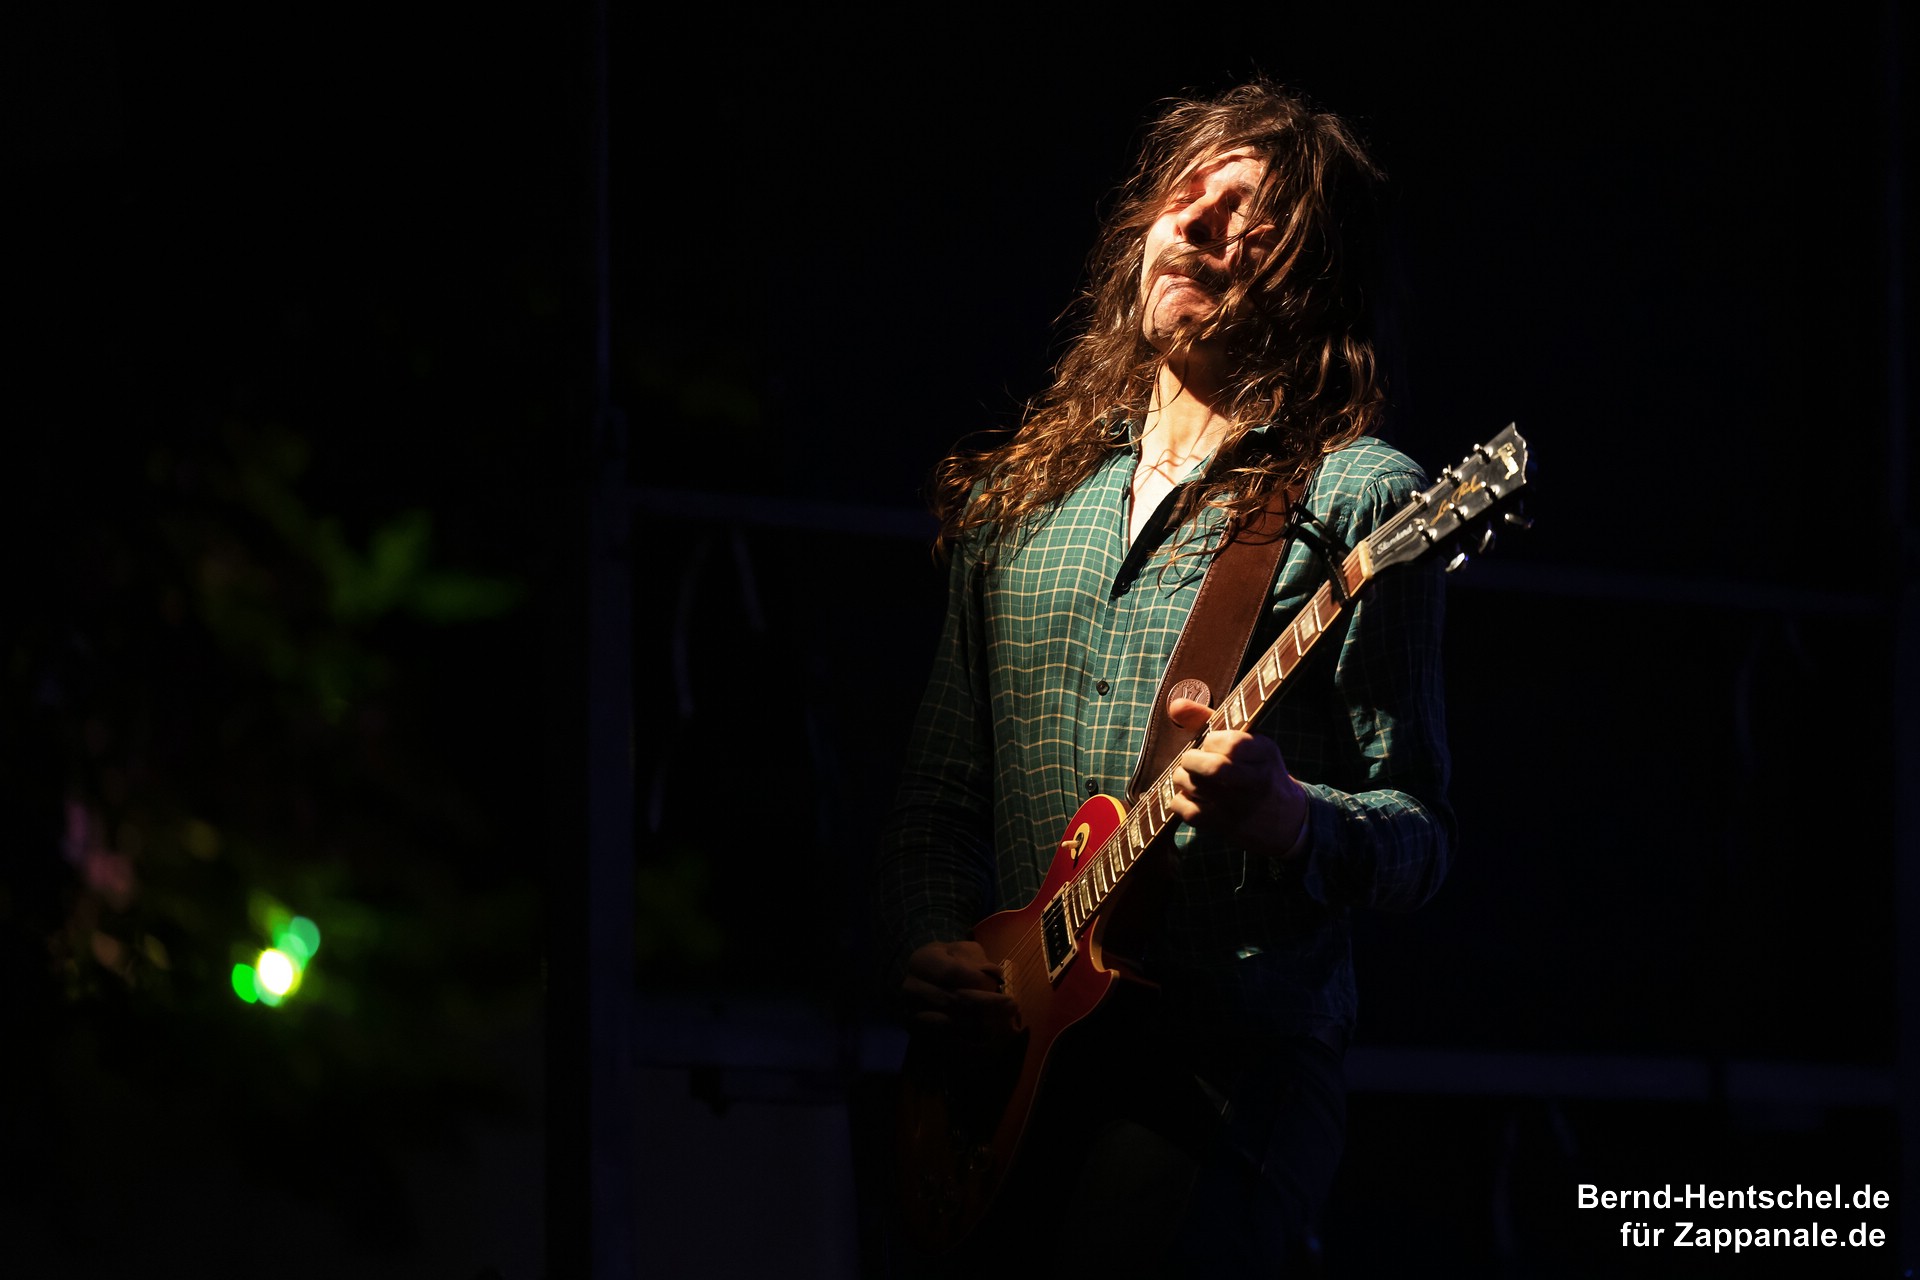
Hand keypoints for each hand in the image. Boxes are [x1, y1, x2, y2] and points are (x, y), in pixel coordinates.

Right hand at [901, 940, 1017, 1036]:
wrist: (927, 979)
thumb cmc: (951, 962)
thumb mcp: (964, 952)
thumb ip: (978, 961)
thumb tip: (993, 975)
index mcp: (921, 961)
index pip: (950, 974)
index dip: (978, 982)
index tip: (1003, 987)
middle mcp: (911, 988)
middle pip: (951, 1001)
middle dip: (986, 1005)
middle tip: (1012, 1007)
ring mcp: (912, 1012)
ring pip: (949, 1024)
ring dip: (980, 1025)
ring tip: (1004, 1023)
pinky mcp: (918, 1034)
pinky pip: (945, 1041)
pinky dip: (969, 1042)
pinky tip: (988, 1038)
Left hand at [1165, 695, 1309, 857]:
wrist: (1285, 820)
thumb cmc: (1257, 770)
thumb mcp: (1248, 741)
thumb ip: (1208, 719)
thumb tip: (1175, 704)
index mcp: (1265, 753)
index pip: (1232, 743)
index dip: (1212, 742)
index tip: (1211, 745)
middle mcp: (1256, 782)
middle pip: (1213, 769)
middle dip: (1191, 760)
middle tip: (1192, 761)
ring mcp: (1239, 808)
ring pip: (1194, 787)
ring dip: (1182, 777)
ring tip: (1191, 777)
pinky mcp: (1223, 827)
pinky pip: (1186, 810)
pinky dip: (1179, 799)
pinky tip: (1191, 795)